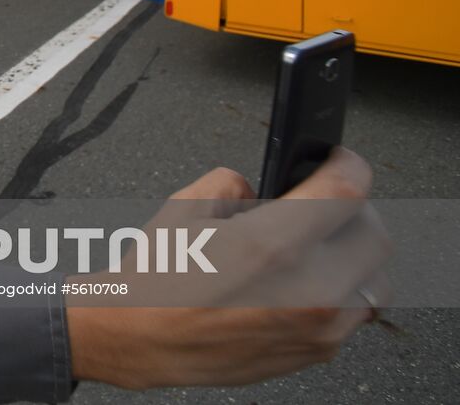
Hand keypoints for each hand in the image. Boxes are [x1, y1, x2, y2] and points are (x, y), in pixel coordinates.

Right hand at [66, 148, 391, 388]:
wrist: (139, 338)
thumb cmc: (155, 280)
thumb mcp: (185, 206)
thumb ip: (235, 185)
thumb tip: (261, 190)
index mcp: (272, 245)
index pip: (348, 191)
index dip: (349, 165)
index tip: (341, 161)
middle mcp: (306, 290)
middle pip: (375, 235)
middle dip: (354, 211)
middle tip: (325, 203)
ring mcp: (316, 328)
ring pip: (372, 280)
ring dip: (350, 256)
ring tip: (313, 248)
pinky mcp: (315, 353)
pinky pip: (351, 314)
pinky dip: (337, 293)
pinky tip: (299, 283)